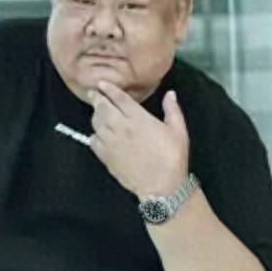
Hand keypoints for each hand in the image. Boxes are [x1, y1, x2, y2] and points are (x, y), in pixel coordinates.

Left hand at [88, 81, 188, 197]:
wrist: (161, 187)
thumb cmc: (172, 157)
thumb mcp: (178, 131)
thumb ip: (172, 110)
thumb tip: (170, 93)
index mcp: (138, 118)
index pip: (118, 98)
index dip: (108, 88)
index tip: (101, 83)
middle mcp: (121, 127)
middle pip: (103, 107)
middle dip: (96, 98)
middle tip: (92, 92)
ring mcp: (110, 142)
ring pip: (96, 122)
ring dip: (95, 114)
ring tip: (97, 111)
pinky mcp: (105, 156)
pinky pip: (93, 141)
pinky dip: (94, 134)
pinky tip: (98, 134)